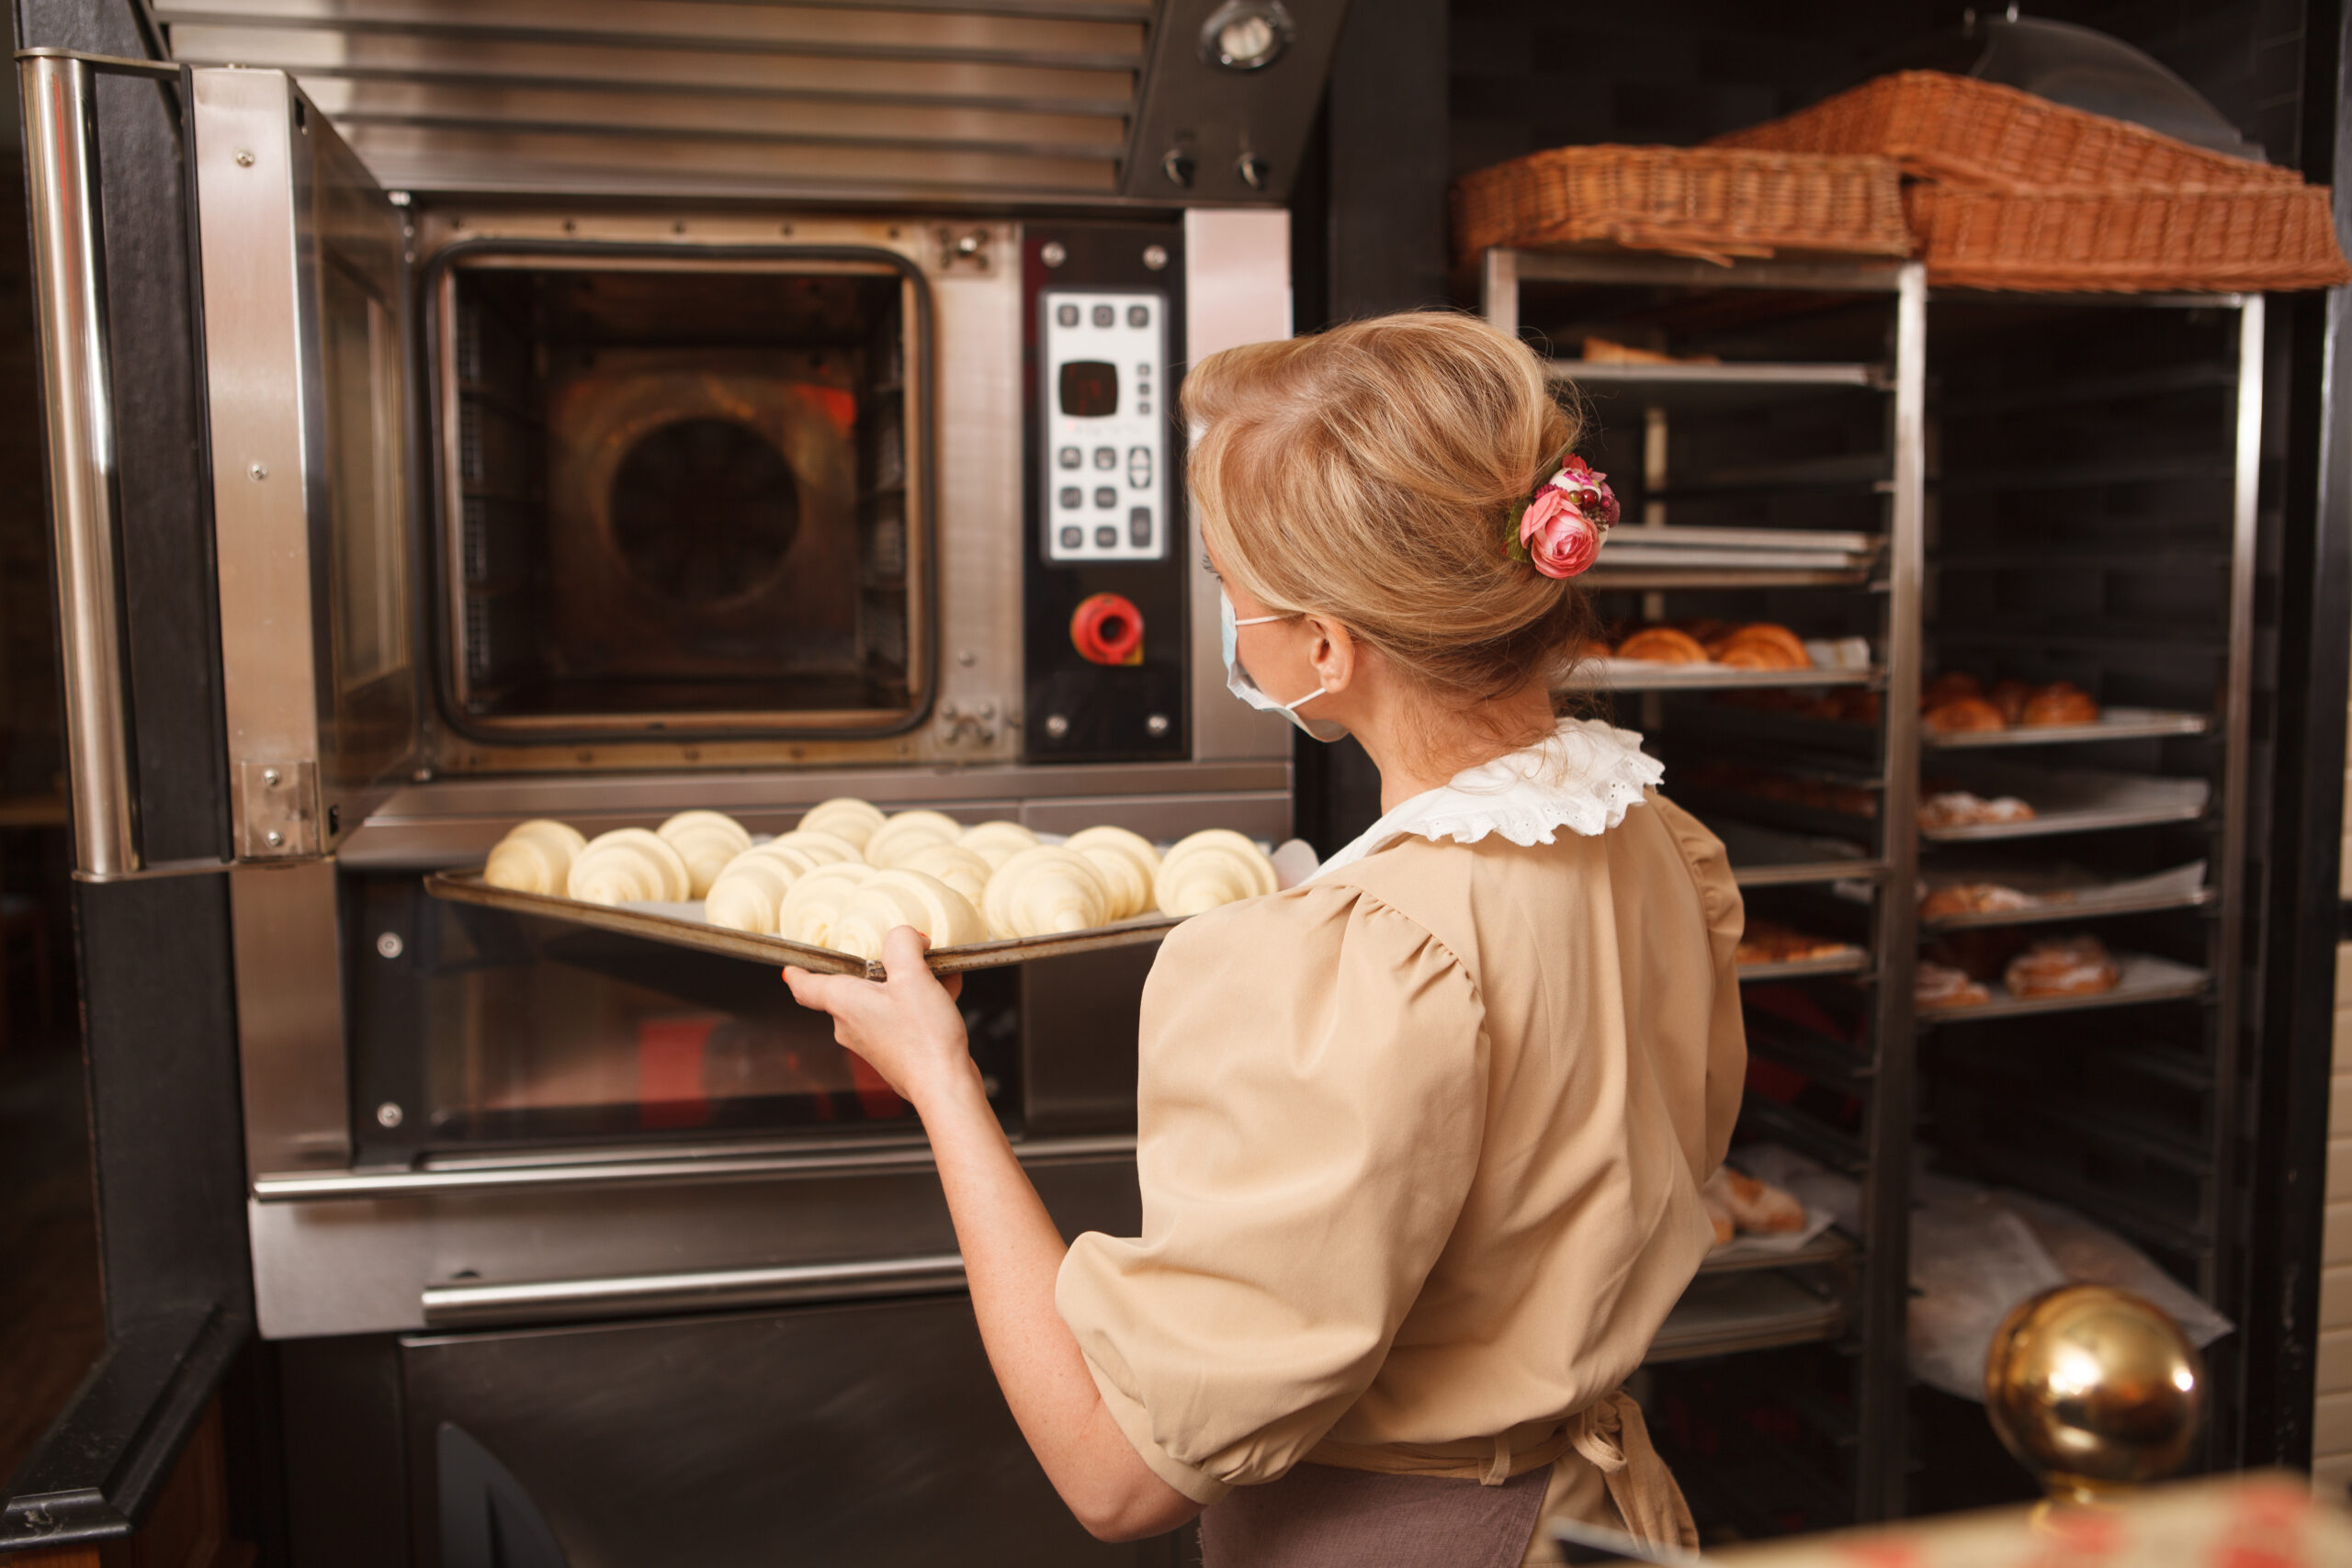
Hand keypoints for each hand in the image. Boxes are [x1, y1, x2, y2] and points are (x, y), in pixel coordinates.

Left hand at [783, 926, 973, 1108]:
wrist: (943, 1086)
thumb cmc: (923, 1038)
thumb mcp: (913, 976)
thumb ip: (902, 943)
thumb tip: (905, 937)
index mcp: (843, 1002)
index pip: (806, 985)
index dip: (798, 971)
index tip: (792, 964)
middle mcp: (849, 1024)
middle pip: (855, 985)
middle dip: (884, 967)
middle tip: (910, 956)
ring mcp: (870, 1041)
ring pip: (882, 1000)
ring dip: (909, 984)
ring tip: (939, 976)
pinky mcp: (891, 1052)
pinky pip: (899, 1017)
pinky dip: (919, 1003)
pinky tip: (946, 994)